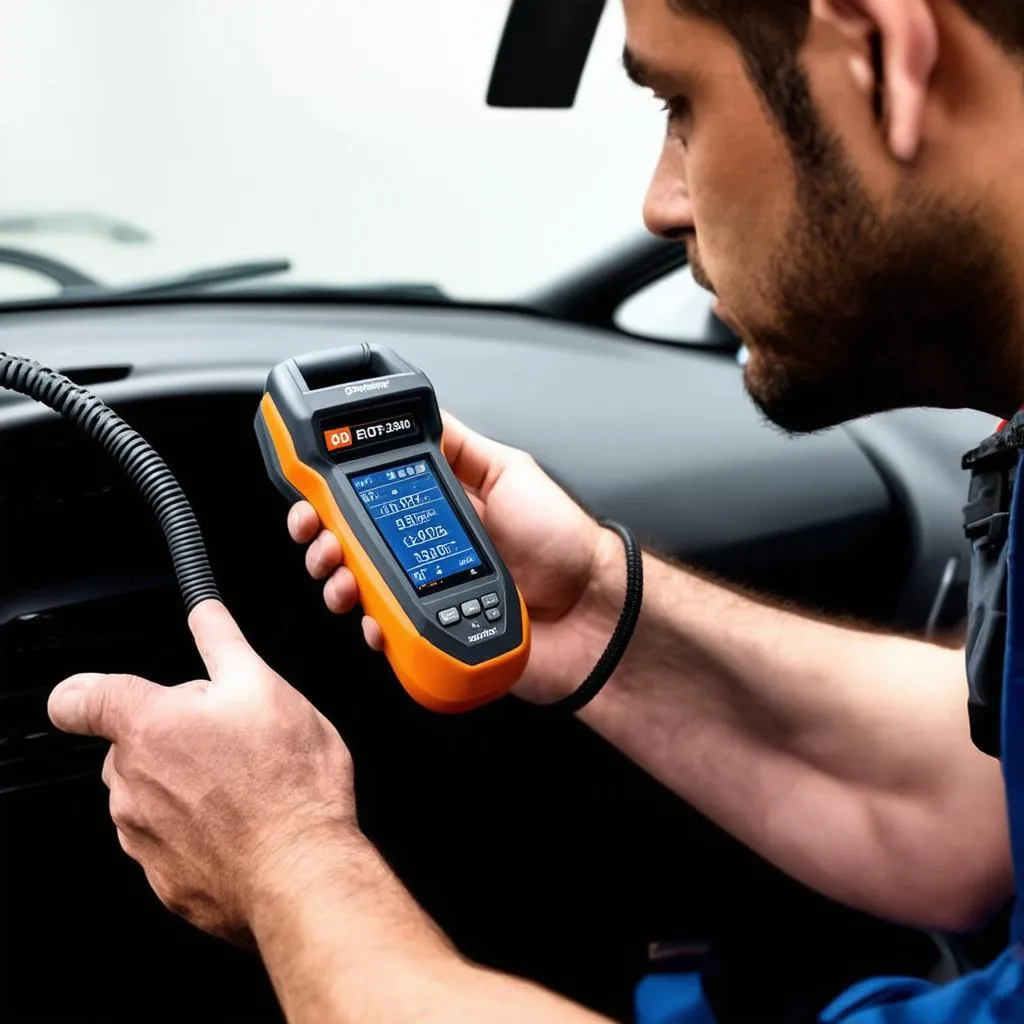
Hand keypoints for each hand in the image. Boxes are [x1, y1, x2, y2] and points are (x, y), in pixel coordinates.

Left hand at [46, 600, 356, 942]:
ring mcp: (141, 835)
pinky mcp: (160, 876)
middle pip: (131, 745)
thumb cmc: (289, 781)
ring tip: (244, 786)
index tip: (103, 695)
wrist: (301, 869)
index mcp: (150, 726)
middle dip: (172, 736)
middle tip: (231, 740)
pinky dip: (194, 830)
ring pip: (148, 793)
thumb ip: (222, 642)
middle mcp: (131, 782)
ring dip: (183, 783)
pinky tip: (240, 824)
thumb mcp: (266, 687)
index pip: (78, 699)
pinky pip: (165, 840)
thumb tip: (204, 610)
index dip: (85, 692)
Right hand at [288, 413, 625, 703]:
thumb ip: (463, 447)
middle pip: (352, 547)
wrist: (593, 611)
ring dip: (337, 583)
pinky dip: (371, 628)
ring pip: (359, 591)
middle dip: (323, 541)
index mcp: (441, 510)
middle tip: (320, 539)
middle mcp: (425, 553)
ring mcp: (426, 596)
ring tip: (344, 579)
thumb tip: (425, 415)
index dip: (335, 498)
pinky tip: (376, 619)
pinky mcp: (433, 636)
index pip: (371, 500)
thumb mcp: (511, 473)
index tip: (315, 495)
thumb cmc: (564, 543)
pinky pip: (387, 634)